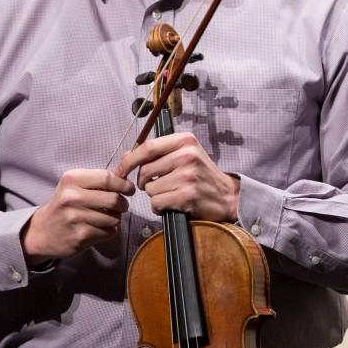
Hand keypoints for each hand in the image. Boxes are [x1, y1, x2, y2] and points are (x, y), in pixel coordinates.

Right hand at [22, 168, 134, 263]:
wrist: (42, 232)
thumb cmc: (64, 204)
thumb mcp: (75, 185)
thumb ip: (101, 176)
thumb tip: (128, 155)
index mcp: (71, 179)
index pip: (107, 178)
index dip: (124, 184)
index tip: (129, 189)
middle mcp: (71, 197)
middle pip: (114, 199)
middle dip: (123, 204)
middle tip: (121, 205)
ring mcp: (75, 218)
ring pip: (114, 218)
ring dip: (115, 218)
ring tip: (106, 217)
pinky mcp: (80, 236)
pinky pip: (109, 232)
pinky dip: (109, 231)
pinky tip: (98, 228)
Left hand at [115, 132, 239, 221]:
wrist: (227, 196)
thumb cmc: (201, 175)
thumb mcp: (184, 155)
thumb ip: (158, 153)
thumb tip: (126, 155)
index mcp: (185, 141)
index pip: (147, 147)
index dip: (129, 160)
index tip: (120, 171)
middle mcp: (186, 155)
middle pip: (145, 170)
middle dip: (144, 182)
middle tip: (157, 185)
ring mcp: (187, 176)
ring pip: (150, 189)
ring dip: (155, 195)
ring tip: (171, 194)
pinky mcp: (187, 195)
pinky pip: (157, 202)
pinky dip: (160, 207)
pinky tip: (172, 204)